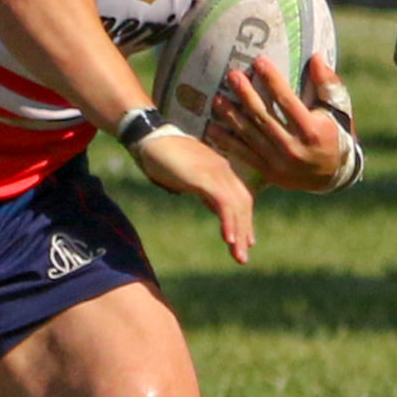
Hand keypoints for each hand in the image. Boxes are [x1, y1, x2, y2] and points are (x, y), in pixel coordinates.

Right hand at [133, 131, 254, 263]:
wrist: (150, 138)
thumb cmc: (164, 157)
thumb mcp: (189, 178)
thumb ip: (203, 191)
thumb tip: (213, 207)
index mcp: (221, 171)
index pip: (240, 198)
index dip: (244, 221)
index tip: (246, 241)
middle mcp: (224, 171)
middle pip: (243, 204)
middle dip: (244, 232)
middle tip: (243, 257)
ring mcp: (216, 172)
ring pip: (237, 206)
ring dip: (238, 232)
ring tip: (238, 255)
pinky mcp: (205, 177)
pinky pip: (223, 202)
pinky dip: (228, 222)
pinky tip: (228, 239)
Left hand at [205, 55, 345, 192]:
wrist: (333, 175)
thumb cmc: (335, 133)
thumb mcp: (339, 109)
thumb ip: (328, 84)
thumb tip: (315, 57)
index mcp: (311, 131)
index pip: (287, 101)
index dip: (272, 81)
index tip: (259, 62)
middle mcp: (293, 148)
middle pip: (264, 117)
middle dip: (246, 95)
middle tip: (231, 76)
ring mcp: (279, 162)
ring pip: (250, 136)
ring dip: (231, 117)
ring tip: (216, 99)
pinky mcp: (268, 172)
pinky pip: (244, 155)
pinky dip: (227, 142)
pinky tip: (211, 129)